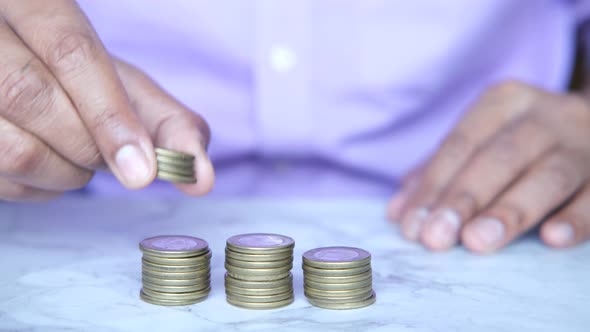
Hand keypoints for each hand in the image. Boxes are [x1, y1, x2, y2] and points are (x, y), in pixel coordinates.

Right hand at [0, 0, 213, 200]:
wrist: (19, 73)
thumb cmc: (79, 83)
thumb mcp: (125, 86)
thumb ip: (168, 123)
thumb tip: (202, 178)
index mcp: (32, 2)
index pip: (71, 50)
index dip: (110, 114)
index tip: (144, 172)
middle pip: (32, 95)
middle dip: (89, 146)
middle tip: (117, 161)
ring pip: (11, 147)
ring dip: (64, 174)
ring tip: (80, 158)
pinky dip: (40, 189)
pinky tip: (52, 166)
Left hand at [387, 81, 589, 252]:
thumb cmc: (522, 140)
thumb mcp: (482, 141)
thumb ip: (440, 172)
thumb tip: (397, 211)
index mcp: (503, 103)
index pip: (460, 144)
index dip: (433, 186)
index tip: (411, 226)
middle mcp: (544, 115)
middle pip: (499, 157)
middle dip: (464, 199)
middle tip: (437, 238)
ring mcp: (583, 142)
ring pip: (548, 174)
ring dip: (510, 210)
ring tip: (478, 242)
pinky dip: (577, 217)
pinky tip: (552, 239)